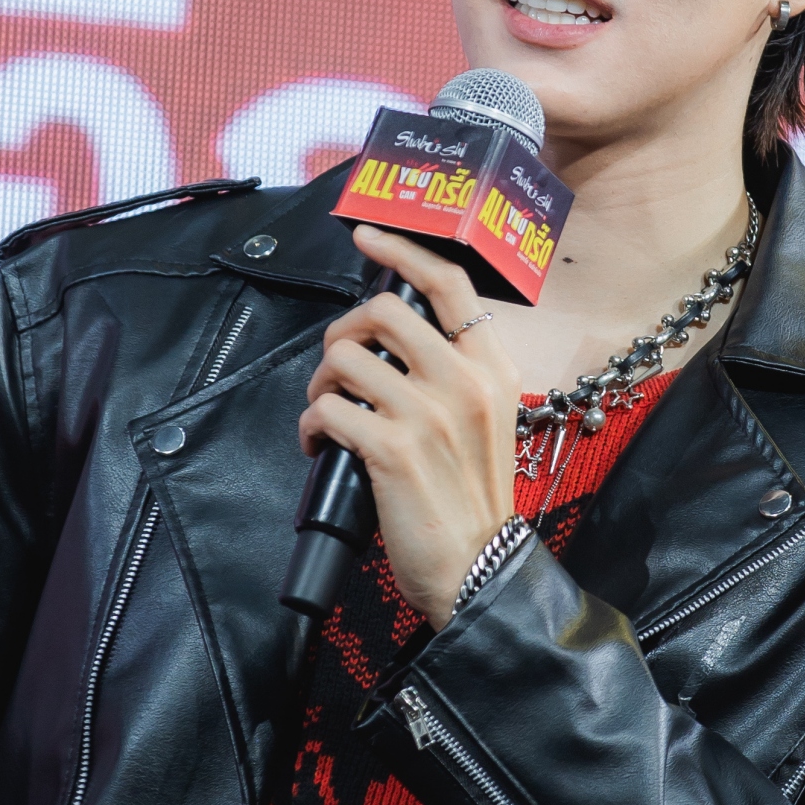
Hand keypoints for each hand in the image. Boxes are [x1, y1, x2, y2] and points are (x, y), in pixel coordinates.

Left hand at [299, 225, 520, 628]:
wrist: (478, 568)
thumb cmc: (473, 498)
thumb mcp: (487, 420)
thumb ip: (455, 374)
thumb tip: (394, 342)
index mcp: (493, 368)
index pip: (451, 284)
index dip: (403, 251)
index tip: (368, 236)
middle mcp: (465, 381)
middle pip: (383, 311)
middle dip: (343, 331)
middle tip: (336, 367)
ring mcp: (429, 413)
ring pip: (344, 359)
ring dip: (320, 386)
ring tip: (327, 415)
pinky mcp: (392, 449)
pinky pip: (328, 411)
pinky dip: (311, 427)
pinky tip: (320, 448)